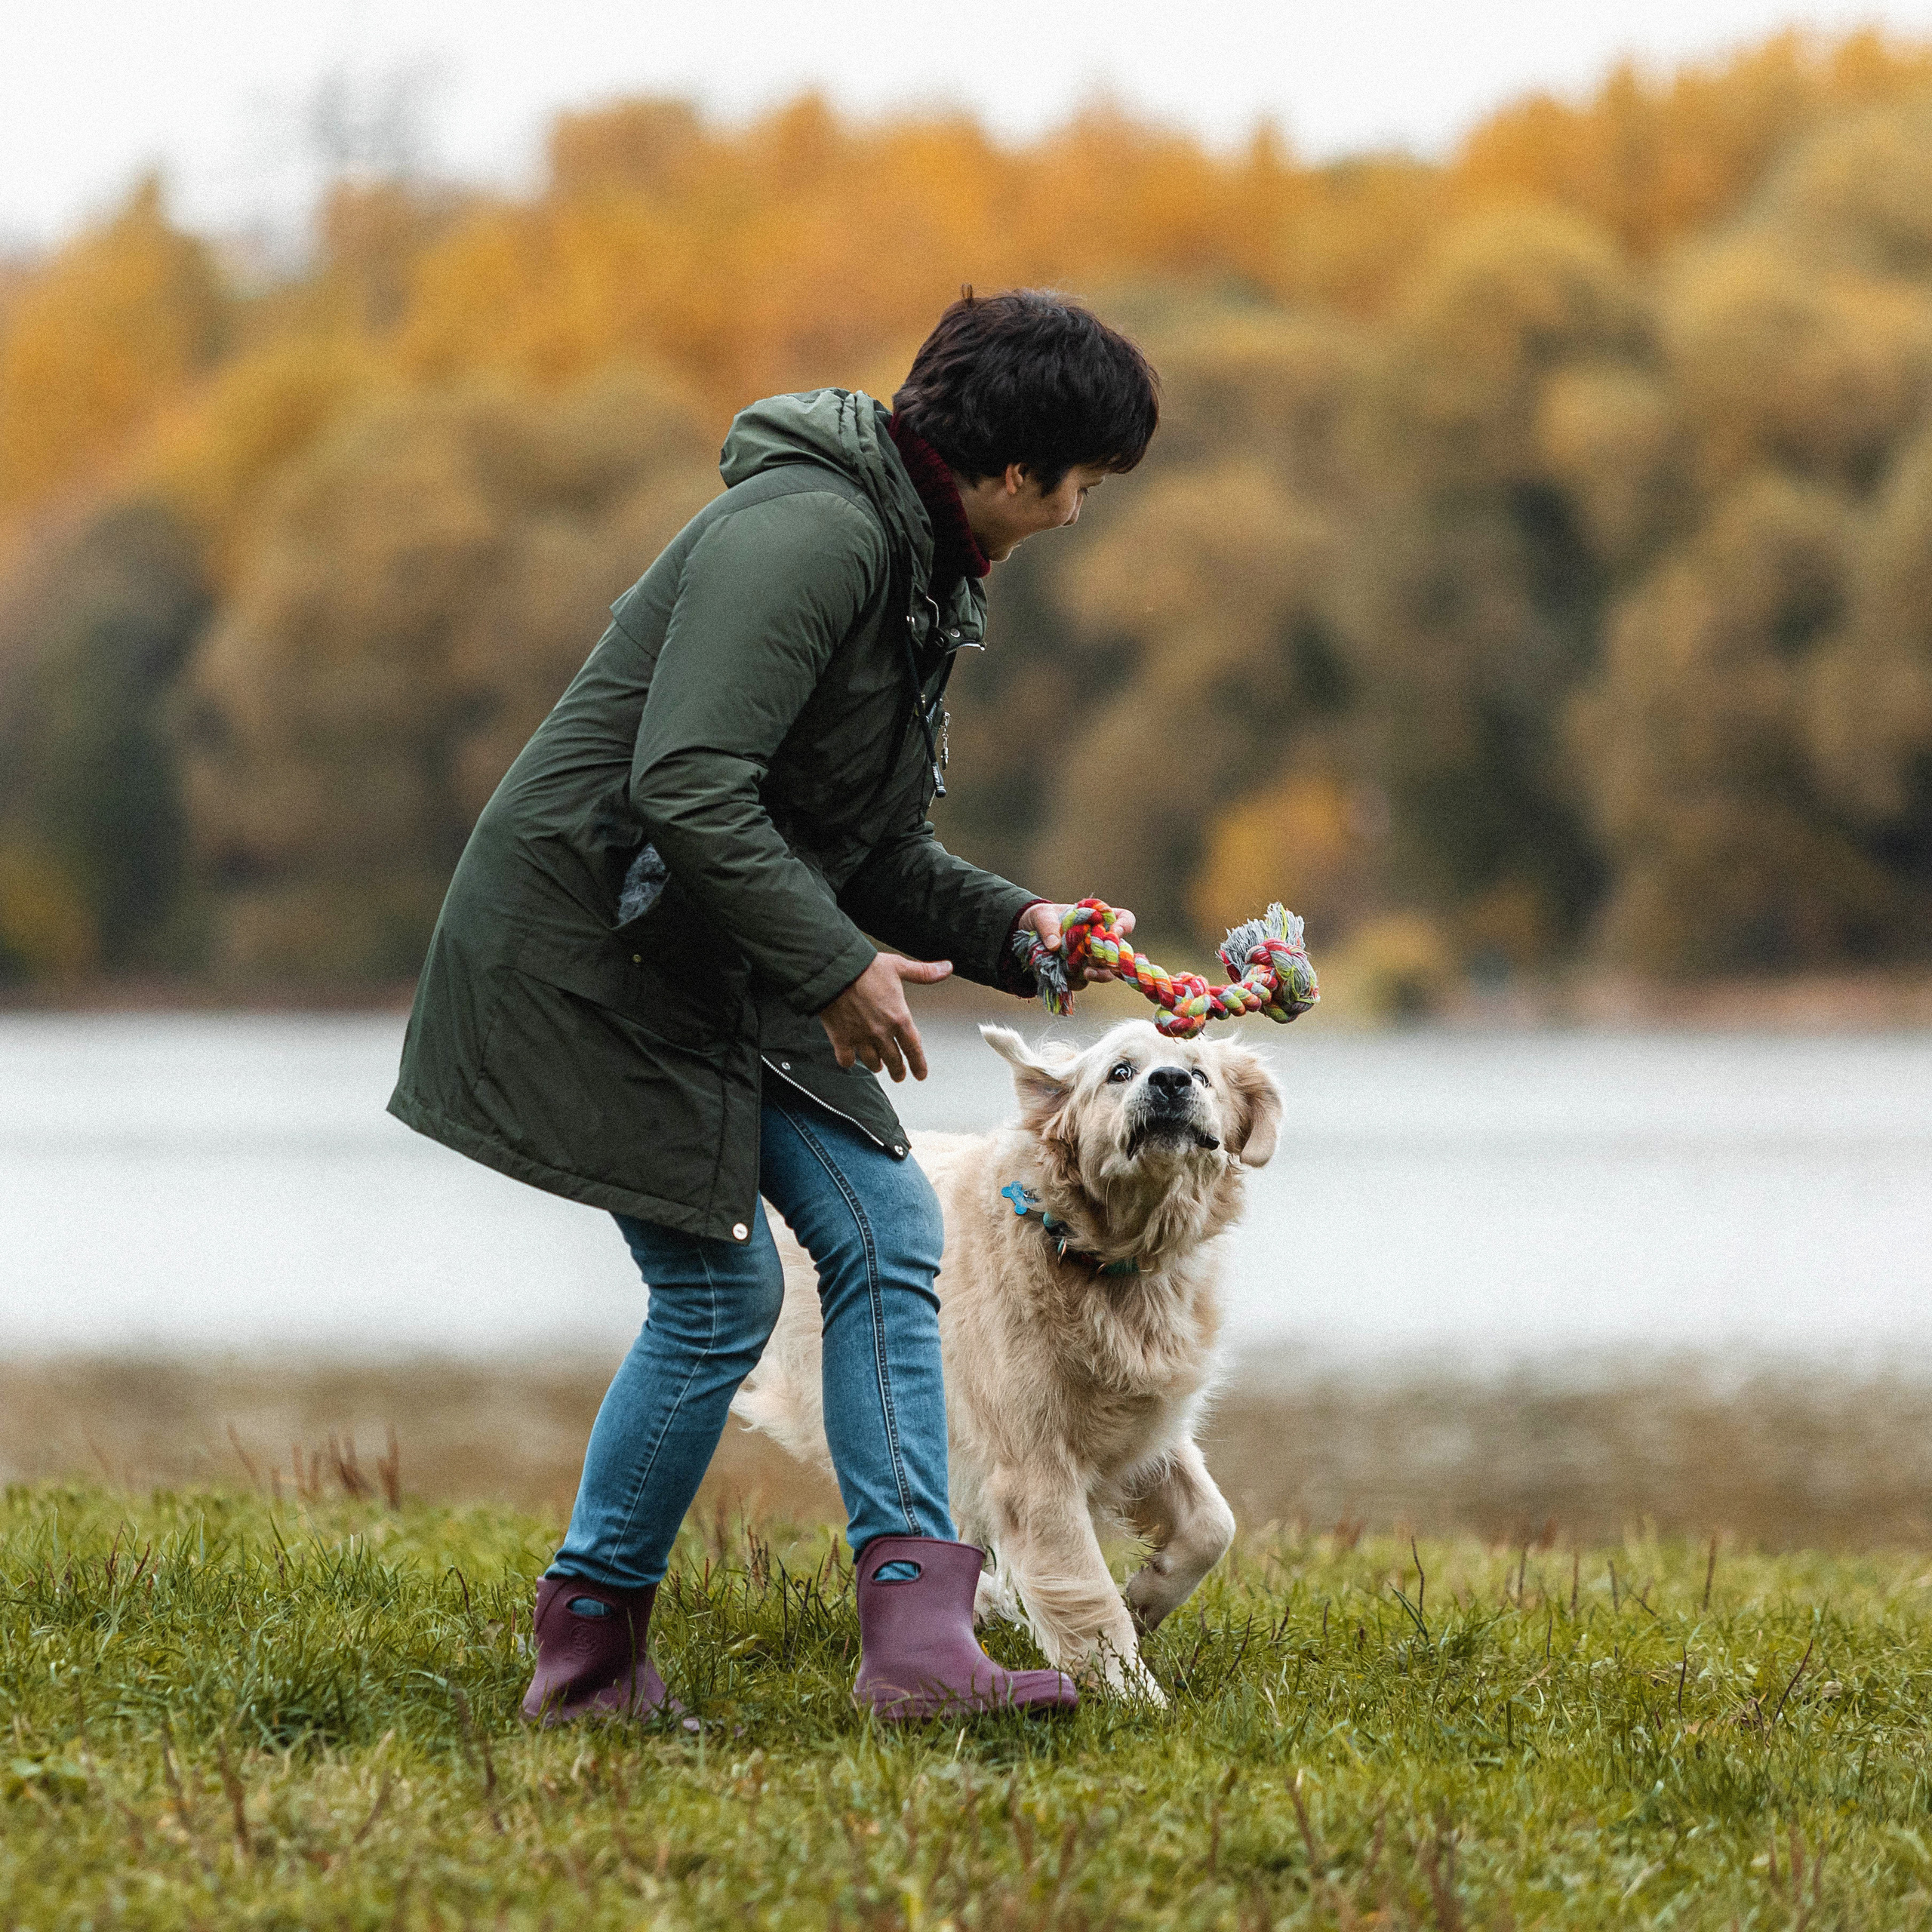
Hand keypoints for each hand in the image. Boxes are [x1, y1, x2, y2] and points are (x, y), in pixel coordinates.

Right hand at [819, 951, 952, 1080]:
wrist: (834, 970)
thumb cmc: (865, 967)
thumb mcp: (899, 967)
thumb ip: (924, 972)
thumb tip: (946, 968)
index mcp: (899, 1018)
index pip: (914, 1048)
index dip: (919, 1065)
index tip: (921, 1074)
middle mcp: (881, 1032)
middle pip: (894, 1060)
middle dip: (898, 1070)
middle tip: (899, 1075)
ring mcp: (860, 1037)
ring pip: (872, 1062)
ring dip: (877, 1066)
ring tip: (878, 1067)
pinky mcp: (840, 1038)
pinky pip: (847, 1059)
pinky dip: (850, 1061)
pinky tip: (851, 1059)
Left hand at [1022, 902, 1136, 988]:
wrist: (1027, 936)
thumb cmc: (1040, 919)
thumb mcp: (1040, 915)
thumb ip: (1047, 926)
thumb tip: (1054, 945)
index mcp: (1097, 919)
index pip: (1124, 919)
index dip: (1125, 925)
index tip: (1115, 932)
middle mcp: (1098, 941)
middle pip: (1119, 952)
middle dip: (1113, 959)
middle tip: (1099, 959)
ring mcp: (1089, 959)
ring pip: (1105, 972)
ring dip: (1098, 974)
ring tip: (1086, 972)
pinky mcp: (1077, 974)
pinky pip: (1081, 982)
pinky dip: (1074, 981)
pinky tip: (1063, 975)